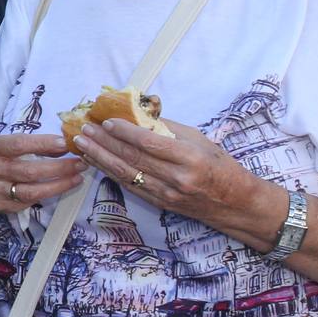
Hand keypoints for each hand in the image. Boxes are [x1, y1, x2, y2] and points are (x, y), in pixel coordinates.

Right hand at [0, 133, 87, 215]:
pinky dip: (46, 195)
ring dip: (58, 185)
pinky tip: (59, 187)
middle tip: (80, 163)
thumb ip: (20, 143)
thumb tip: (58, 143)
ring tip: (77, 178)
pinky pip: (28, 203)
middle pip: (29, 171)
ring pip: (32, 191)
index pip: (17, 145)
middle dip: (59, 168)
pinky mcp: (0, 207)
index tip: (63, 143)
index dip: (42, 144)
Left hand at [73, 118, 278, 237]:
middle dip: (104, 143)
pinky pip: (130, 185)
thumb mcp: (199, 140)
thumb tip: (138, 113)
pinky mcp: (159, 203)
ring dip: (100, 158)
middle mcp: (177, 178)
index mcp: (190, 158)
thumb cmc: (219, 166)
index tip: (106, 121)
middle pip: (133, 158)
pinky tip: (95, 161)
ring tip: (82, 144)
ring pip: (126, 173)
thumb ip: (168, 128)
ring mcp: (166, 194)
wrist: (235, 203)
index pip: (150, 143)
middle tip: (85, 129)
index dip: (125, 132)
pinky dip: (110, 172)